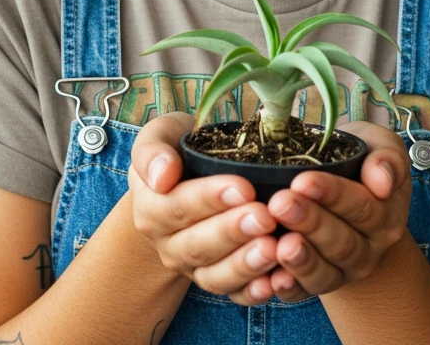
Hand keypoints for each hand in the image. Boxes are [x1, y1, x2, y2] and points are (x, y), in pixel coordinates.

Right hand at [127, 112, 284, 305]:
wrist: (184, 178)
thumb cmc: (178, 149)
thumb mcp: (161, 135)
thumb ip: (153, 152)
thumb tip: (162, 176)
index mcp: (152, 208)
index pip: (178, 206)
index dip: (211, 199)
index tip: (244, 188)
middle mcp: (168, 244)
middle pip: (199, 245)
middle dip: (233, 232)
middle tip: (265, 217)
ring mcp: (192, 267)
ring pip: (215, 276)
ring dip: (245, 265)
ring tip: (274, 248)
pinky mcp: (217, 280)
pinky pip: (234, 294)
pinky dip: (255, 292)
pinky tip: (278, 280)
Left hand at [263, 121, 411, 301]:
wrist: (349, 187)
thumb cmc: (360, 160)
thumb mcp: (380, 147)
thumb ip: (387, 160)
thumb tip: (382, 181)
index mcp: (385, 214)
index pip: (361, 206)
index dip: (333, 195)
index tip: (303, 180)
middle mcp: (368, 248)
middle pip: (341, 242)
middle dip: (309, 223)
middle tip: (280, 204)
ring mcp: (343, 271)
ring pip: (325, 273)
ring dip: (301, 260)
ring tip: (279, 245)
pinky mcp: (318, 283)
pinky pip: (304, 293)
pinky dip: (289, 289)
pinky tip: (271, 279)